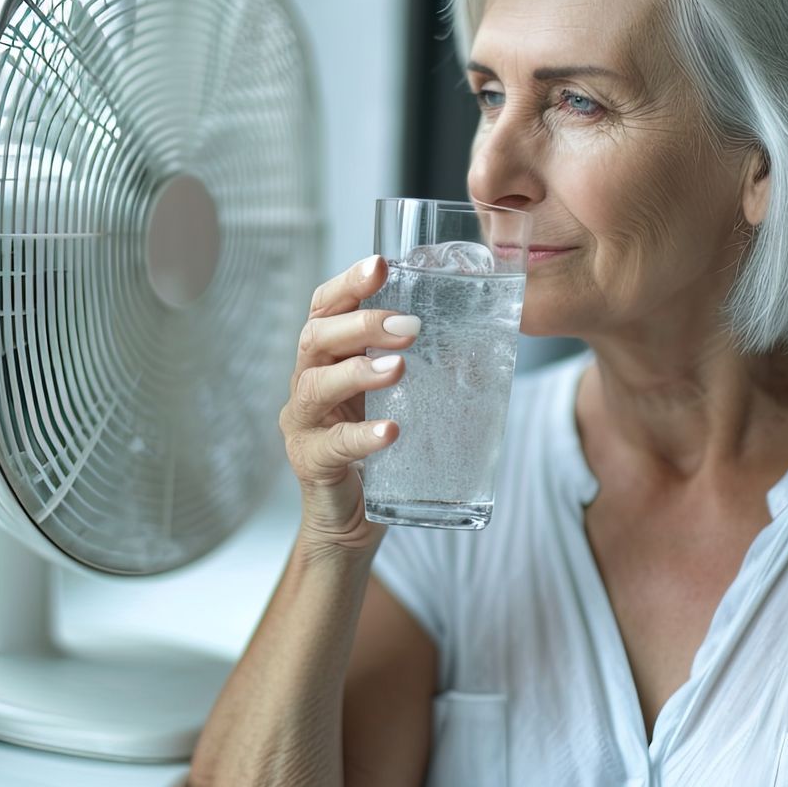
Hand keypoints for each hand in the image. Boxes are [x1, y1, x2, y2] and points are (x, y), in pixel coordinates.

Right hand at [279, 254, 419, 551]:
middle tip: (409, 325)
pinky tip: (391, 432)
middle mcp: (307, 383)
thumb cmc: (378, 451)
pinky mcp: (311, 464)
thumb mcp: (399, 399)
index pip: (325, 307)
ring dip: (359, 371)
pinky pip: (332, 446)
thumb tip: (484, 333)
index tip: (380, 264)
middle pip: (316, 337)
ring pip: (316, 385)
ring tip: (399, 368)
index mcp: (326, 358)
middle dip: (361, 324)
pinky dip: (362, 436)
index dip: (348, 283)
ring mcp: (304, 424)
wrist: (351, 522)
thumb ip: (422, 366)